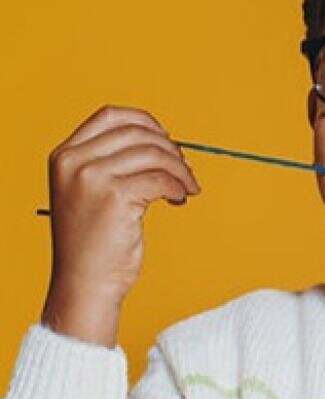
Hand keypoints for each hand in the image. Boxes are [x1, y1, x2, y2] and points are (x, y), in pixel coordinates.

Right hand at [40, 107, 200, 345]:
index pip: (111, 116)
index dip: (146, 121)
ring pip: (155, 154)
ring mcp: (91, 178)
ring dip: (181, 169)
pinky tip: (179, 199)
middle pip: (138, 133)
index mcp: (64, 156)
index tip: (167, 137)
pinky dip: (178, 186)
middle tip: (185, 169)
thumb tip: (160, 139)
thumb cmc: (93, 241)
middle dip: (170, 149)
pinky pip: (162, 179)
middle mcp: (73, 162)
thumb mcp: (88, 191)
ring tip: (186, 187)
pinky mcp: (114, 196)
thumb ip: (109, 161)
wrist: (85, 283)